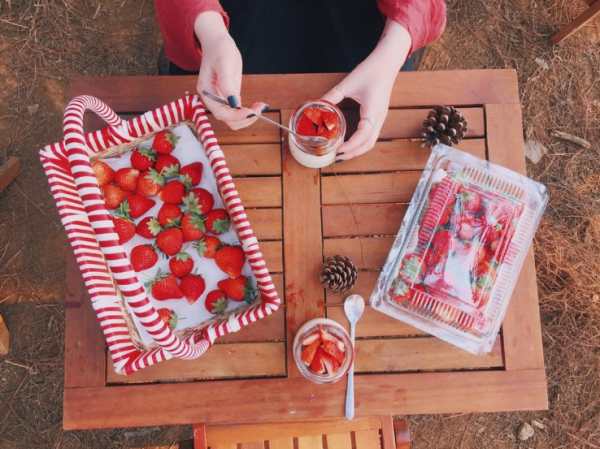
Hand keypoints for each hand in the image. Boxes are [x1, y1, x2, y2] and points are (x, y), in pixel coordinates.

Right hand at [194, 12, 265, 129]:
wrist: (218, 43)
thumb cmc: (219, 50)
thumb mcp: (225, 64)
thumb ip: (227, 84)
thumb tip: (233, 103)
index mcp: (207, 92)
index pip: (220, 113)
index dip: (236, 116)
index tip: (251, 112)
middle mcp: (212, 99)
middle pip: (228, 120)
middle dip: (244, 118)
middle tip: (259, 108)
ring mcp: (221, 100)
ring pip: (234, 119)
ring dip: (248, 117)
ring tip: (260, 106)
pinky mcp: (229, 98)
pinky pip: (238, 112)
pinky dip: (248, 112)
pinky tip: (257, 105)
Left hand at [322, 19, 411, 160]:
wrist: (387, 61)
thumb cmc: (370, 70)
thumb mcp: (347, 83)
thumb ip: (332, 96)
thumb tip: (316, 106)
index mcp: (373, 111)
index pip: (363, 136)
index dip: (350, 146)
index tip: (337, 151)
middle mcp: (379, 118)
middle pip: (368, 144)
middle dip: (353, 153)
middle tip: (336, 157)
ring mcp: (381, 118)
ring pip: (371, 141)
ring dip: (357, 150)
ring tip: (342, 153)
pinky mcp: (379, 115)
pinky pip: (371, 134)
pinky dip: (361, 142)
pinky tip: (349, 142)